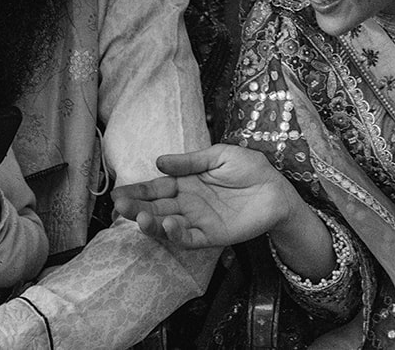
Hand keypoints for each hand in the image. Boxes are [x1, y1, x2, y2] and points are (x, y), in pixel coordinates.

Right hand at [111, 144, 300, 249]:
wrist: (277, 190)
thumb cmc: (250, 169)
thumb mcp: (218, 155)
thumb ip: (190, 161)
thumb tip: (159, 162)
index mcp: (186, 183)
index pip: (156, 188)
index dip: (138, 190)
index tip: (118, 193)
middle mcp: (187, 204)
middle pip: (156, 208)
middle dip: (136, 207)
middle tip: (119, 206)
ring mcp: (198, 221)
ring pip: (167, 225)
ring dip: (152, 223)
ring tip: (139, 217)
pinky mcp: (211, 236)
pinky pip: (189, 238)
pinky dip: (177, 234)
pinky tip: (169, 225)